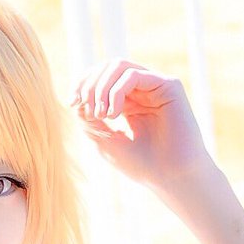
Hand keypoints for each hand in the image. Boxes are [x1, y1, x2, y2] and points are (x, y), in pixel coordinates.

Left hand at [70, 60, 211, 190]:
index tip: (72, 103)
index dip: (83, 84)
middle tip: (85, 109)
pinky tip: (113, 114)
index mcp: (128, 102)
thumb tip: (77, 98)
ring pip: (118, 66)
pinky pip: (133, 75)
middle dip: (89, 85)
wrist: (171, 177)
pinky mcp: (168, 86)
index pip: (101, 78)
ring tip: (99, 114)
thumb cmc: (142, 164)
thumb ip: (89, 119)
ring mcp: (155, 86)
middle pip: (107, 68)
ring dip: (101, 87)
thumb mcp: (105, 141)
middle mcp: (142, 91)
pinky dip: (116, 92)